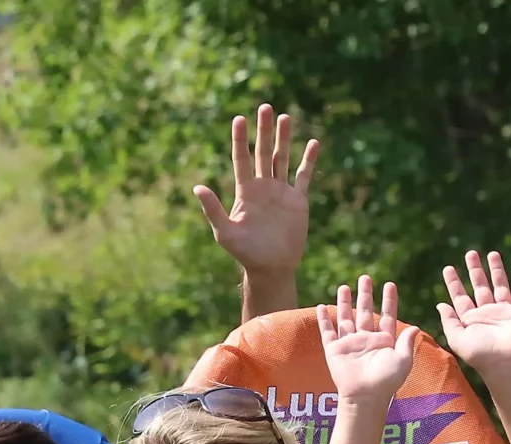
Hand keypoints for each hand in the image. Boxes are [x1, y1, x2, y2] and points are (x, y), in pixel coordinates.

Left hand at [194, 104, 319, 277]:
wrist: (271, 268)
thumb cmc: (246, 253)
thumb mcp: (225, 232)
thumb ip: (213, 209)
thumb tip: (197, 188)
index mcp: (245, 191)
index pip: (242, 159)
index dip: (240, 139)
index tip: (239, 119)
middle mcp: (263, 187)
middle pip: (263, 152)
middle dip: (264, 130)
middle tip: (265, 107)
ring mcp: (281, 192)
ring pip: (282, 158)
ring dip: (284, 139)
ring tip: (285, 117)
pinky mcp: (298, 201)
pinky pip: (304, 176)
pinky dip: (309, 160)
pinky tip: (313, 143)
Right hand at [317, 277, 417, 406]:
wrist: (365, 396)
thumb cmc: (386, 381)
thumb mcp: (403, 360)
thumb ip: (407, 342)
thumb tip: (415, 327)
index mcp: (383, 341)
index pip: (387, 316)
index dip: (389, 301)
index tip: (390, 285)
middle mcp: (366, 340)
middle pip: (365, 312)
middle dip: (365, 295)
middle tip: (365, 278)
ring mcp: (349, 344)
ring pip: (346, 318)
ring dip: (344, 302)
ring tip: (344, 286)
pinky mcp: (334, 350)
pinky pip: (327, 332)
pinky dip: (324, 319)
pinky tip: (321, 306)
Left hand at [437, 250, 510, 375]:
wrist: (503, 364)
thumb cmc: (479, 355)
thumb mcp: (456, 338)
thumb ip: (448, 321)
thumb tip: (439, 304)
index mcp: (470, 319)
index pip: (460, 296)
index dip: (454, 282)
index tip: (448, 268)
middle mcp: (486, 313)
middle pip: (480, 286)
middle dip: (475, 270)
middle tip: (470, 253)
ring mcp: (504, 312)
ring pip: (500, 285)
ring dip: (496, 270)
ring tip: (492, 254)